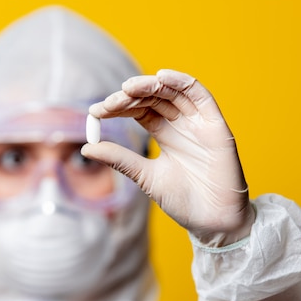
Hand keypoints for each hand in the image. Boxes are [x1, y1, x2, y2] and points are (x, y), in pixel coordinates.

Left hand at [82, 69, 254, 246]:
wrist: (212, 222)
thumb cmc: (183, 202)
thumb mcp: (145, 177)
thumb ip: (120, 160)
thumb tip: (85, 148)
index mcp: (165, 134)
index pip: (140, 110)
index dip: (119, 106)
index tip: (96, 111)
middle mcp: (182, 124)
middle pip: (154, 98)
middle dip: (130, 96)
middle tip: (109, 103)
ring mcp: (199, 123)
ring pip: (173, 92)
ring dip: (151, 85)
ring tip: (128, 88)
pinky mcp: (216, 126)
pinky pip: (201, 96)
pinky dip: (182, 82)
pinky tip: (162, 77)